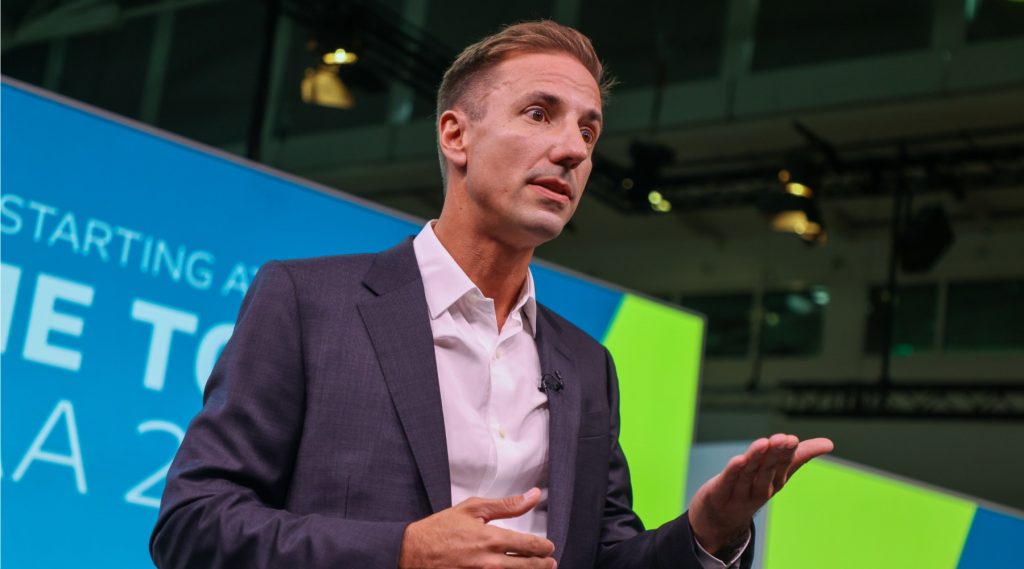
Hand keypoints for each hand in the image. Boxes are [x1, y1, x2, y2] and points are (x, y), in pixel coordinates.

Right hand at [398, 487, 556, 568]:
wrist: (411, 552)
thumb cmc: (440, 529)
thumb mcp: (473, 508)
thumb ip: (507, 505)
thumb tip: (534, 495)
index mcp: (491, 539)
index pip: (529, 546)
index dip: (544, 548)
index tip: (549, 547)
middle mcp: (489, 563)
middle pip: (528, 568)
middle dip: (543, 565)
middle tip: (550, 562)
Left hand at [688, 433, 833, 554]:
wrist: (720, 519)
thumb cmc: (752, 487)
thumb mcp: (775, 472)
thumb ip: (798, 456)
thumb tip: (830, 444)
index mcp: (774, 482)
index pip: (782, 466)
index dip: (787, 453)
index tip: (792, 439)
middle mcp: (760, 489)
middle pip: (767, 470)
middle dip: (775, 455)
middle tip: (783, 438)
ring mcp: (740, 493)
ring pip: (749, 474)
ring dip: (756, 459)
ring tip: (763, 443)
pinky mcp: (719, 493)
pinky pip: (728, 481)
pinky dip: (733, 471)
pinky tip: (738, 459)